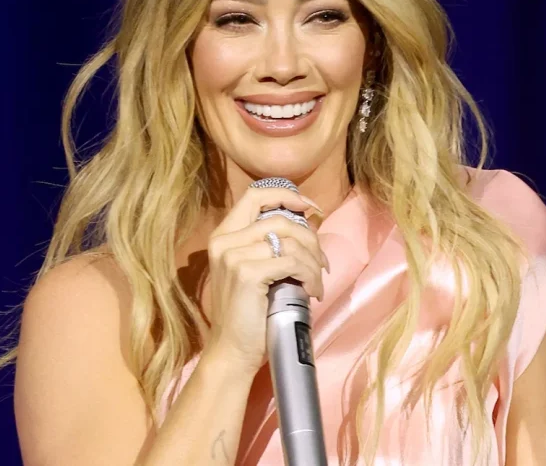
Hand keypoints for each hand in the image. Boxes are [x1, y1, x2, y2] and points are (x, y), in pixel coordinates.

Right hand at [205, 187, 328, 372]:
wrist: (232, 350)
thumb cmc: (248, 313)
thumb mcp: (253, 270)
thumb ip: (269, 245)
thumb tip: (309, 224)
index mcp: (223, 235)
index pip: (255, 195)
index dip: (287, 195)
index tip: (310, 208)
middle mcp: (224, 240)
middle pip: (280, 219)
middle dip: (310, 238)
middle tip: (322, 262)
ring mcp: (233, 256)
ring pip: (291, 242)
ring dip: (313, 263)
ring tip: (317, 282)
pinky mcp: (246, 273)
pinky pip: (293, 262)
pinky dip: (310, 275)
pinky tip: (312, 290)